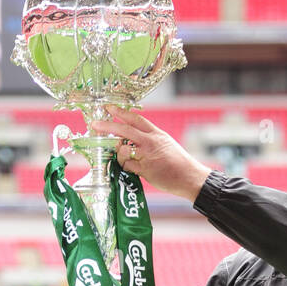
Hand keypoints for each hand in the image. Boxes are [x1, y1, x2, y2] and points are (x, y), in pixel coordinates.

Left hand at [92, 109, 211, 202]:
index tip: (109, 108)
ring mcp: (147, 156)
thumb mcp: (166, 143)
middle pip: (125, 129)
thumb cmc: (179, 163)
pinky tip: (132, 167)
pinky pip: (127, 165)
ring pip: (123, 149)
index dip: (121, 112)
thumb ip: (149, 138)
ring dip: (118, 152)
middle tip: (96, 125)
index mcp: (156, 134)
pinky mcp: (146, 170)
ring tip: (124, 157)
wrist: (191, 177)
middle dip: (108, 126)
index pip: (136, 118)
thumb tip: (131, 137)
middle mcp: (151, 142)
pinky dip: (126, 166)